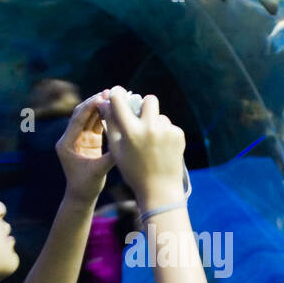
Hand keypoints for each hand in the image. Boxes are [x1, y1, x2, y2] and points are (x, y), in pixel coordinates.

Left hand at [55, 90, 114, 201]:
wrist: (82, 195)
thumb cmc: (86, 186)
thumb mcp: (98, 171)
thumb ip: (110, 157)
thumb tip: (124, 144)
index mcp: (67, 143)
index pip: (78, 119)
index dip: (90, 106)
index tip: (102, 96)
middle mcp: (70, 138)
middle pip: (82, 114)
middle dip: (95, 102)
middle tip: (110, 92)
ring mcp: (79, 138)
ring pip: (90, 118)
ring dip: (101, 108)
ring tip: (115, 97)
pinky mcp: (88, 141)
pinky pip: (96, 125)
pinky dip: (105, 117)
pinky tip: (116, 109)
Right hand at [98, 86, 185, 202]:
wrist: (160, 189)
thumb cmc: (133, 170)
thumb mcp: (116, 149)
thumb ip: (110, 124)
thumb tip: (105, 103)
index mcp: (131, 131)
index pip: (120, 100)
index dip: (117, 93)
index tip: (117, 93)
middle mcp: (149, 128)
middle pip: (149, 99)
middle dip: (144, 105)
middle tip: (141, 117)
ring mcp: (166, 131)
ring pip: (159, 115)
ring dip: (154, 123)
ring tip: (151, 144)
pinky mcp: (178, 135)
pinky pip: (169, 126)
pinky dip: (164, 134)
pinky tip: (161, 149)